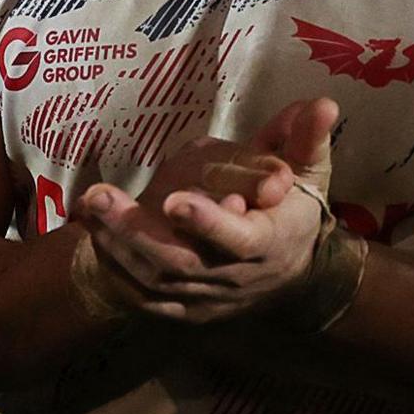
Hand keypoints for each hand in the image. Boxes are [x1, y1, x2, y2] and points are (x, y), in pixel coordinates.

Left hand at [71, 99, 340, 323]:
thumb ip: (307, 138)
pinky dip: (114, 267)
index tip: (173, 199)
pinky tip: (92, 232)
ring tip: (90, 206)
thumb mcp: (308, 172)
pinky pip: (142, 295)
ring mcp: (206, 298)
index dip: (208, 224)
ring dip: (116, 244)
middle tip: (99, 196)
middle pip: (181, 263)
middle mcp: (235, 278)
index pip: (239, 240)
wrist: (288, 274)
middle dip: (137, 232)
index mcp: (269, 243)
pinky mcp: (183, 308)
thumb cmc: (292, 210)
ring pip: (155, 280)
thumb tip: (323, 104)